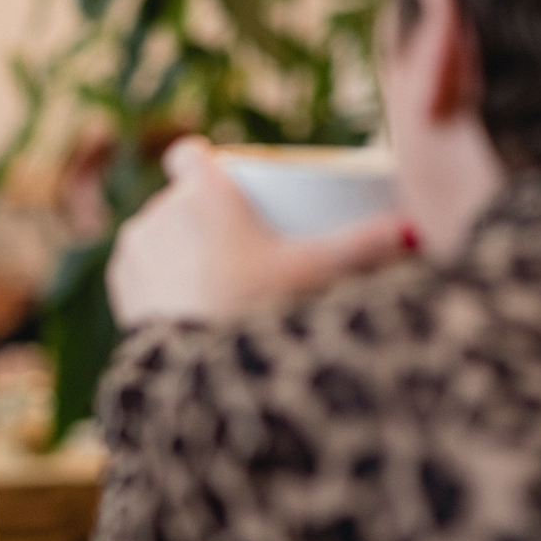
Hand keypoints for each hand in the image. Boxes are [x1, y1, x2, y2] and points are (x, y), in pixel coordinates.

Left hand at [106, 138, 414, 327]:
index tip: (222, 179)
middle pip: (177, 200)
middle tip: (233, 243)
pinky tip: (172, 289)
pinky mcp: (121, 291)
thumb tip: (419, 229)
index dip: (203, 163)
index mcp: (199, 192)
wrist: (198, 384)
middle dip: (199, 216)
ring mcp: (133, 252)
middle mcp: (157, 214)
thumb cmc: (258, 317)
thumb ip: (368, 246)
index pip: (190, 156)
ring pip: (155, 235)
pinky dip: (156, 279)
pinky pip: (139, 272)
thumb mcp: (317, 274)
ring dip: (175, 247)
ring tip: (207, 272)